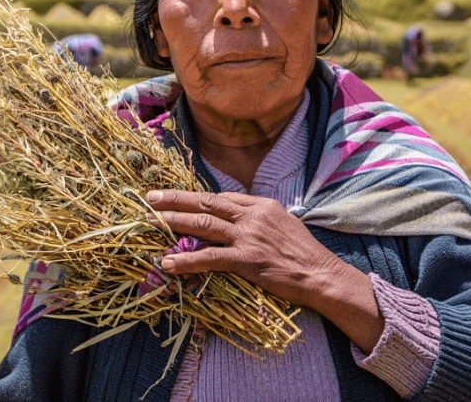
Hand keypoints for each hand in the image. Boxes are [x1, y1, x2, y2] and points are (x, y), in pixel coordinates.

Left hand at [145, 189, 383, 350]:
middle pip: (206, 204)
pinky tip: (169, 263)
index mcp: (261, 205)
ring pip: (203, 225)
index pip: (221, 197)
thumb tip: (237, 217)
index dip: (195, 197)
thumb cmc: (303, 253)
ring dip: (173, 222)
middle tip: (150, 198)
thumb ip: (259, 218)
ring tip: (150, 221)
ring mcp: (248, 237)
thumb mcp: (283, 223)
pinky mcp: (247, 260)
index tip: (174, 196)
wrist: (321, 274)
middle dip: (175, 200)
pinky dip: (187, 260)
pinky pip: (210, 258)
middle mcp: (252, 216)